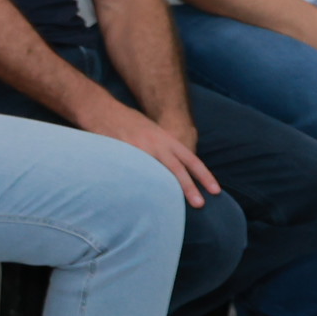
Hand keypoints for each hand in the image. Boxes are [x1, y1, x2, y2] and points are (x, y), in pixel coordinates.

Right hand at [78, 95, 213, 208]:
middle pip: (176, 167)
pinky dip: (140, 186)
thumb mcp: (151, 131)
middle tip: (200, 204)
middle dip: (189, 187)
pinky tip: (144, 199)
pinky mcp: (121, 152)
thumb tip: (174, 168)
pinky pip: (133, 172)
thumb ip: (163, 148)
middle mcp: (155, 143)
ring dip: (166, 190)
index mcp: (165, 139)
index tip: (216, 191)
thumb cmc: (126, 121)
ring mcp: (138, 148)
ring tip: (172, 207)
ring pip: (156, 171)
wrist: (100, 108)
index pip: (190, 159)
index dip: (204, 175)